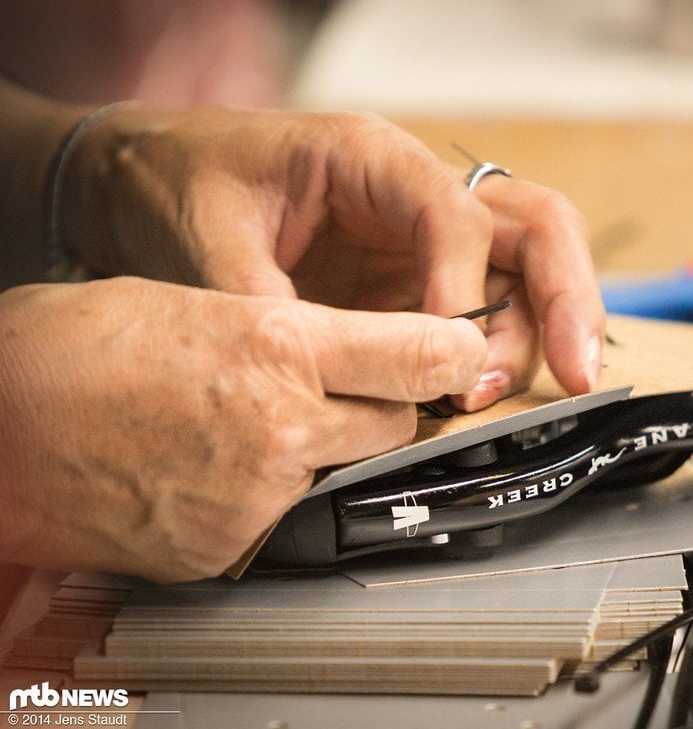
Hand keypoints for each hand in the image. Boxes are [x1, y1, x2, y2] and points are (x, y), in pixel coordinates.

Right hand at [0, 277, 485, 580]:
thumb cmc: (73, 351)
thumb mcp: (198, 303)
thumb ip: (293, 330)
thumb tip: (360, 346)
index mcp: (277, 344)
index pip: (423, 355)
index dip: (453, 352)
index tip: (461, 350)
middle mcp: (280, 424)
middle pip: (397, 421)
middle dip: (381, 402)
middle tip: (332, 384)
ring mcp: (256, 495)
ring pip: (346, 472)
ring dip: (325, 451)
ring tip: (252, 422)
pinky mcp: (228, 547)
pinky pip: (289, 516)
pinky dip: (272, 493)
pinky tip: (219, 465)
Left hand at [63, 107, 605, 409]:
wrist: (153, 181)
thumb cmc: (183, 187)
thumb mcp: (208, 243)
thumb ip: (268, 310)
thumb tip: (326, 385)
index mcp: (373, 158)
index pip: (457, 216)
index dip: (466, 287)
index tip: (449, 357)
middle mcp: (418, 193)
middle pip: (536, 226)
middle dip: (566, 299)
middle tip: (578, 372)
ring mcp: (427, 238)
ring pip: (531, 267)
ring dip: (542, 333)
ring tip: (496, 398)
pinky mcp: (421, 279)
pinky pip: (493, 306)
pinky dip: (507, 349)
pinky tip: (487, 394)